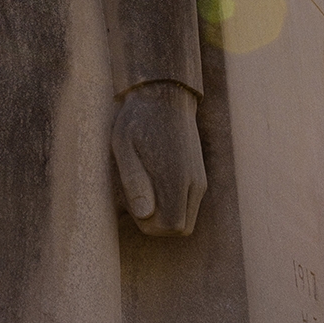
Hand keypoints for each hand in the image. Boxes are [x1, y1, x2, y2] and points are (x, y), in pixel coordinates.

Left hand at [112, 81, 204, 236]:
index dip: (149, 224)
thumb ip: (133, 181)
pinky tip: (154, 181)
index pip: (171, 227)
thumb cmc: (137, 119)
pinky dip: (173, 203)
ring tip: (144, 188)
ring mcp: (199, 179)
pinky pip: (188, 203)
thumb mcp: (124, 146)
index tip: (132, 202)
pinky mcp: (198, 174)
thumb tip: (144, 214)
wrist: (164, 94)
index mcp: (177, 178)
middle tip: (136, 197)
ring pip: (187, 217)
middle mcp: (194, 182)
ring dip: (166, 213)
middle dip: (158, 223)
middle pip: (182, 228)